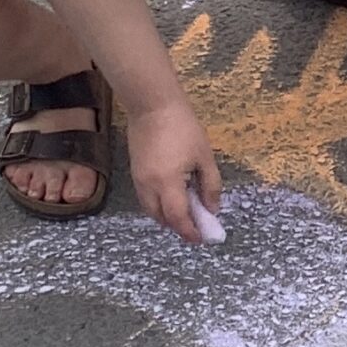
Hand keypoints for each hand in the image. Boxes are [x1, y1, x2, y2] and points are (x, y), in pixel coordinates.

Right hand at [127, 96, 223, 245]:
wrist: (153, 107)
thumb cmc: (184, 129)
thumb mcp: (204, 157)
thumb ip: (210, 185)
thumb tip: (212, 209)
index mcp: (167, 183)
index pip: (178, 217)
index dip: (189, 231)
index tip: (201, 239)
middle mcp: (148, 186)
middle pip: (161, 218)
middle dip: (178, 227)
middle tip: (196, 229)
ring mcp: (138, 180)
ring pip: (151, 210)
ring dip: (167, 218)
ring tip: (187, 216)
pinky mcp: (134, 172)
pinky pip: (146, 198)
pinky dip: (159, 206)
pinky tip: (173, 201)